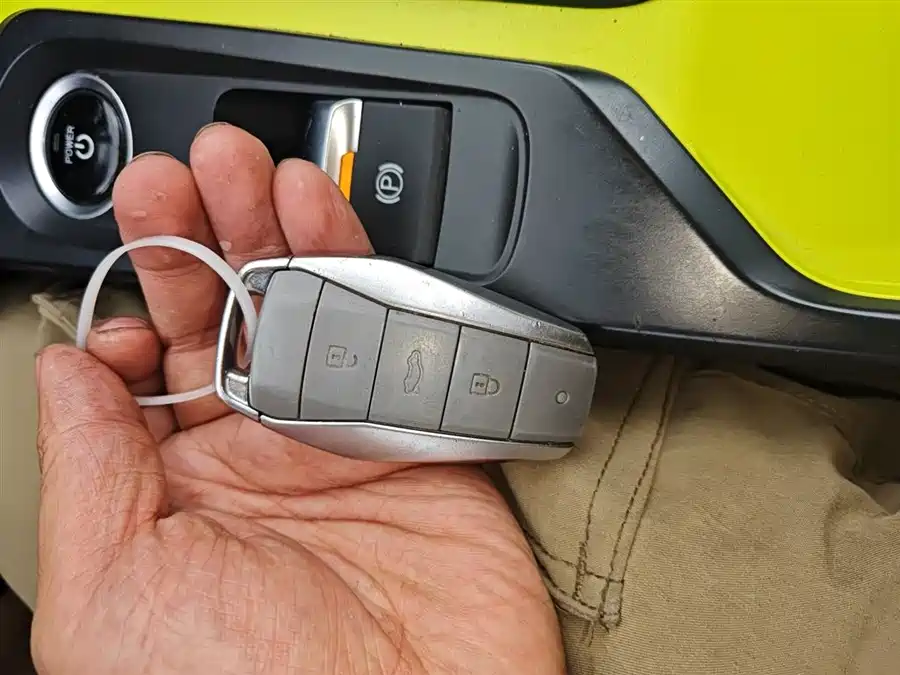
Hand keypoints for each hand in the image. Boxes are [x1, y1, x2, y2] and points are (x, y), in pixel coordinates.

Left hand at [32, 124, 564, 674]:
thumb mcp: (111, 598)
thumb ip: (84, 474)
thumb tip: (64, 368)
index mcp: (172, 500)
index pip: (140, 375)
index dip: (128, 312)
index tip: (127, 291)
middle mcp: (255, 462)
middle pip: (220, 324)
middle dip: (198, 244)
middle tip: (181, 179)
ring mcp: (336, 439)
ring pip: (298, 312)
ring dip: (270, 235)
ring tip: (243, 170)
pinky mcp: (411, 430)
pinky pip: (381, 333)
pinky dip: (354, 266)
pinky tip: (316, 218)